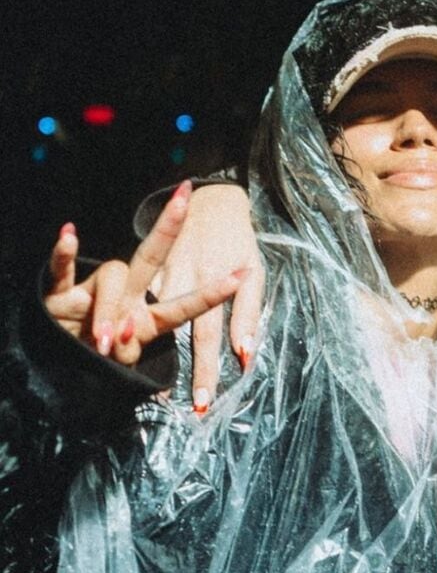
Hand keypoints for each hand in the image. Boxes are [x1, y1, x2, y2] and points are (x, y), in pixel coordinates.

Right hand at [45, 182, 246, 398]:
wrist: (59, 373)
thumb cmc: (98, 370)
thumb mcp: (125, 371)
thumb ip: (135, 357)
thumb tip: (133, 347)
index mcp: (149, 321)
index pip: (185, 305)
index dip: (211, 295)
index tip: (240, 275)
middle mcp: (125, 299)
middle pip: (150, 256)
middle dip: (168, 228)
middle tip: (184, 199)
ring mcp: (93, 292)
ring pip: (112, 276)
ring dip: (110, 308)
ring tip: (105, 342)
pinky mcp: (59, 294)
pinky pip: (62, 270)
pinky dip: (64, 254)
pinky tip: (69, 234)